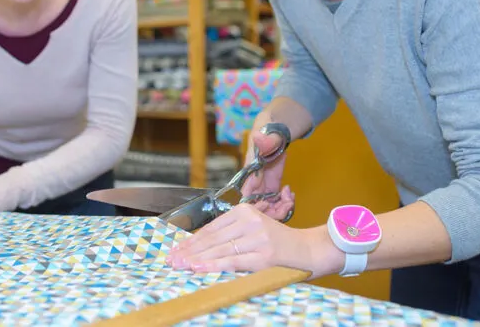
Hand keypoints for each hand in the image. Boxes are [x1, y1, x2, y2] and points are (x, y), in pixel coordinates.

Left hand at [166, 202, 316, 275]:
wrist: (307, 249)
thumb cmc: (276, 241)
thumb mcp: (253, 228)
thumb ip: (230, 233)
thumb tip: (198, 246)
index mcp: (244, 211)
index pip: (211, 228)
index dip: (192, 240)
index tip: (176, 249)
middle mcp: (249, 221)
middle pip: (212, 238)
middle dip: (189, 251)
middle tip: (172, 260)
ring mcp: (257, 238)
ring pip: (219, 250)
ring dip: (197, 259)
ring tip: (180, 265)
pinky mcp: (263, 255)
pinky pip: (233, 261)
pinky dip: (213, 265)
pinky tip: (198, 268)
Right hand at [242, 126, 294, 220]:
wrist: (279, 125)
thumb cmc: (271, 125)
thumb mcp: (270, 130)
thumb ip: (267, 138)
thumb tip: (258, 138)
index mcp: (249, 168)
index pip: (246, 192)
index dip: (253, 204)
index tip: (266, 205)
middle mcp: (253, 179)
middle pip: (256, 205)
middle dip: (271, 211)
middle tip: (287, 203)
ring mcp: (263, 183)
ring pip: (266, 206)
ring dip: (279, 208)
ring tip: (290, 199)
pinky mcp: (272, 185)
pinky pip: (274, 201)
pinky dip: (283, 202)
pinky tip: (291, 194)